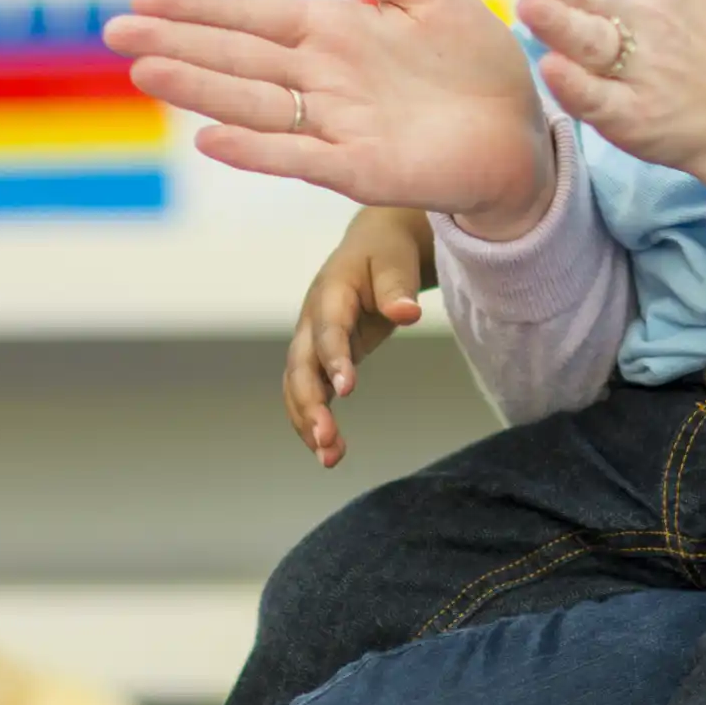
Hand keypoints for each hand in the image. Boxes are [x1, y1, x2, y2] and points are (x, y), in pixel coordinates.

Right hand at [108, 0, 554, 236]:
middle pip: (237, 58)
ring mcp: (337, 126)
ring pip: (254, 104)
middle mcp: (323, 80)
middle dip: (178, 44)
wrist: (520, 131)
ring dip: (200, 89)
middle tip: (114, 32)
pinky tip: (210, 137)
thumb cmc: (473, 63)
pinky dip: (256, 150)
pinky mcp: (363, 169)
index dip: (200, 4)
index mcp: (334, 33)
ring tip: (146, 73)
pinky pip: (300, 157)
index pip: (253, 13)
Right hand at [288, 206, 432, 468]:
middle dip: (309, 405)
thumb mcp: (395, 262)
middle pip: (301, 366)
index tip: (346, 390)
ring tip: (330, 458)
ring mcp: (311, 342)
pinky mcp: (320, 359)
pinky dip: (315, 421)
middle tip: (325, 440)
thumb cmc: (386, 254)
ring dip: (308, 422)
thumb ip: (397, 288)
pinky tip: (332, 451)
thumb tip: (407, 313)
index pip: (328, 330)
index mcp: (329, 293)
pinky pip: (311, 393)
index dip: (333, 359)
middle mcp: (311, 321)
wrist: (373, 246)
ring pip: (298, 386)